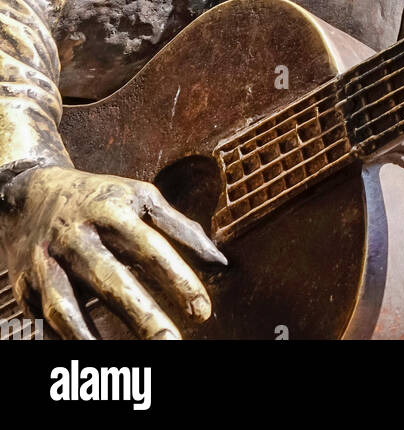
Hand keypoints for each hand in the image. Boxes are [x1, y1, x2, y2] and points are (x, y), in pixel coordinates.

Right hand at [0, 165, 225, 339]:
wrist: (30, 194)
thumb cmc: (99, 201)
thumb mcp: (140, 198)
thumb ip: (180, 228)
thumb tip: (221, 263)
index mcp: (111, 209)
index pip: (149, 246)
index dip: (177, 278)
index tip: (202, 310)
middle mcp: (77, 236)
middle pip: (109, 278)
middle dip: (140, 313)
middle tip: (172, 342)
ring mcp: (47, 262)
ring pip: (66, 306)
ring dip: (92, 337)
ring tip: (123, 365)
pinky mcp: (26, 286)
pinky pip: (46, 320)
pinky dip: (67, 341)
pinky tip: (91, 354)